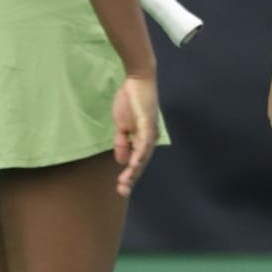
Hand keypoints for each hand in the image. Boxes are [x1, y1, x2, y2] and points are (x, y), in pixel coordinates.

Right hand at [112, 72, 158, 195]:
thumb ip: (122, 142)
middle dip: (132, 178)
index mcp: (142, 138)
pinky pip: (145, 142)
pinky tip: (134, 164)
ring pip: (144, 156)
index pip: (137, 161)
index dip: (130, 175)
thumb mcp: (121, 125)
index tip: (121, 187)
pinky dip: (139, 154)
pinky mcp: (148, 123)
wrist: (137, 80)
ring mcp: (150, 131)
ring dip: (135, 170)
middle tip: (122, 192)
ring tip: (126, 182)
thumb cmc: (130, 100)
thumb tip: (121, 161)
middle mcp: (149, 138)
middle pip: (141, 162)